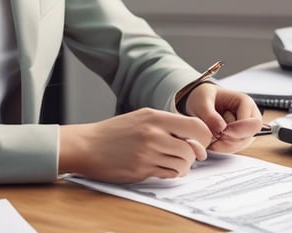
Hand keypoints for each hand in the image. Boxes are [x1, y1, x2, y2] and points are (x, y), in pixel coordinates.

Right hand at [58, 108, 211, 182]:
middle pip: (191, 148)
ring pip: (182, 164)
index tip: (201, 141)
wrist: (87, 145)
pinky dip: (172, 173)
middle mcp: (153, 133)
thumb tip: (195, 138)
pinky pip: (169, 174)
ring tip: (173, 162)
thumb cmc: (115, 132)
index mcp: (155, 117)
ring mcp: (147, 153)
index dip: (204, 136)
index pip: (195, 126)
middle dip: (193, 155)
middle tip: (187, 155)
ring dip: (183, 166)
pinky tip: (164, 168)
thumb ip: (168, 125)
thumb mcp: (142, 118)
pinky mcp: (141, 169)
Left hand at [182, 83, 262, 152]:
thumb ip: (210, 115)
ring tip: (210, 137)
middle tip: (212, 138)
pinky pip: (234, 148)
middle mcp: (250, 117)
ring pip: (241, 145)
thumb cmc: (204, 97)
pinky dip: (222, 148)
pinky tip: (212, 142)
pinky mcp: (240, 138)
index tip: (220, 133)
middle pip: (248, 137)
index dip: (236, 131)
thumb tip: (222, 129)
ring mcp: (247, 129)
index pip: (252, 124)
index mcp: (246, 103)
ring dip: (224, 145)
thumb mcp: (202, 101)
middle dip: (229, 141)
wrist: (201, 102)